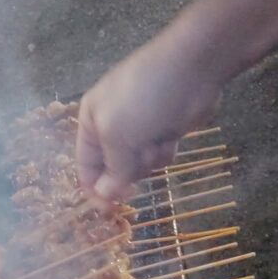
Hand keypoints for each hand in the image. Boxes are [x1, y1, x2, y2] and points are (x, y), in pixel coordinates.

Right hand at [75, 41, 222, 208]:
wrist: (192, 68)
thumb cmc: (144, 99)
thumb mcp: (117, 135)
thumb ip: (111, 170)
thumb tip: (103, 197)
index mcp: (91, 122)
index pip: (85, 166)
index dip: (95, 189)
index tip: (110, 210)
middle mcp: (111, 126)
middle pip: (113, 169)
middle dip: (129, 167)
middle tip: (141, 154)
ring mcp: (139, 127)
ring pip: (138, 165)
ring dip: (149, 159)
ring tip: (157, 139)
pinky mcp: (163, 128)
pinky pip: (157, 154)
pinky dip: (163, 150)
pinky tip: (170, 136)